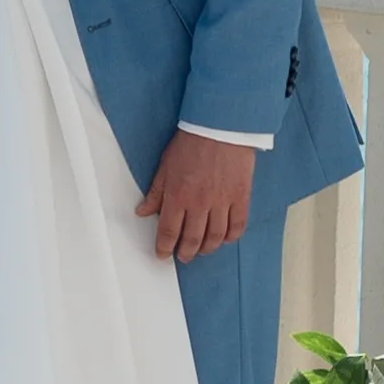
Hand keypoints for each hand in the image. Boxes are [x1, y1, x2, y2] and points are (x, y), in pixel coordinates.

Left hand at [139, 129, 254, 263]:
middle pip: (193, 238)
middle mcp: (200, 203)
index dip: (165, 246)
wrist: (220, 127)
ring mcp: (223, 202)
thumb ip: (156, 192)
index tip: (162, 254)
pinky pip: (237, 225)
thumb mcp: (165, 166)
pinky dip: (230, 237)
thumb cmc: (191, 142)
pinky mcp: (241, 197)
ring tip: (202, 251)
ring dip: (207, 248)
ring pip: (215, 236)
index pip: (169, 231)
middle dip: (186, 252)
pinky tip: (224, 239)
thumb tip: (143, 212)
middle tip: (183, 256)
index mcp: (178, 196)